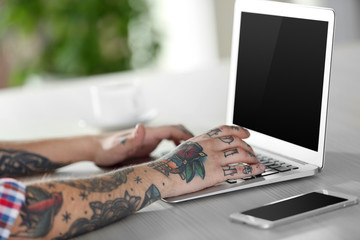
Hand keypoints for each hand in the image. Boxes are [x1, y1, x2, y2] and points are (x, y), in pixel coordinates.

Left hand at [93, 124, 193, 166]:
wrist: (96, 149)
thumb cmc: (105, 148)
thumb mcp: (116, 147)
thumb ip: (129, 139)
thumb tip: (142, 127)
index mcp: (148, 133)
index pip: (172, 130)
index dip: (186, 135)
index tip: (196, 144)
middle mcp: (151, 135)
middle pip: (176, 131)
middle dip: (189, 138)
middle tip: (200, 150)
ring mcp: (150, 141)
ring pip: (173, 138)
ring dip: (184, 143)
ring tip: (193, 154)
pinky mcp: (147, 148)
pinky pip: (166, 146)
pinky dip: (176, 149)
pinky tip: (178, 158)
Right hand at [148, 125, 265, 196]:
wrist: (162, 174)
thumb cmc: (170, 164)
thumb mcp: (184, 148)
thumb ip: (198, 147)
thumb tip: (205, 150)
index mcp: (202, 138)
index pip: (226, 130)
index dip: (239, 130)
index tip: (247, 134)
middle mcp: (210, 145)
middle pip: (237, 141)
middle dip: (249, 147)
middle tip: (253, 153)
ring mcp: (213, 158)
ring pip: (241, 154)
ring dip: (253, 158)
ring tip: (258, 163)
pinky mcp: (216, 172)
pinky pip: (239, 170)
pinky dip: (252, 170)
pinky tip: (258, 171)